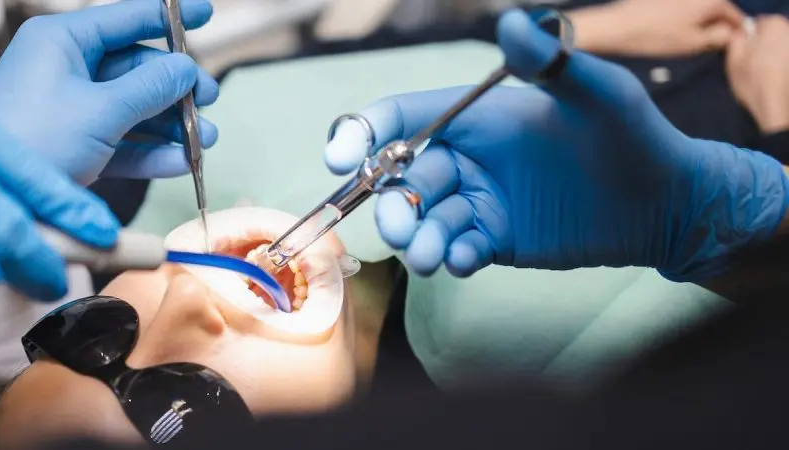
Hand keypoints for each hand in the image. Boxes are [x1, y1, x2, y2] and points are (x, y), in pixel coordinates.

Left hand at [0, 0, 220, 185]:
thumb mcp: (101, 110)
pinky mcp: (73, 146)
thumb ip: (150, 87)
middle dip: (176, 88)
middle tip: (209, 99)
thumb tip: (186, 69)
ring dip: (171, 125)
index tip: (205, 13)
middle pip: (135, 68)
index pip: (125, 18)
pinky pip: (120, 141)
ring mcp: (70, 109)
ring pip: (132, 108)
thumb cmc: (34, 140)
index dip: (169, 17)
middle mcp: (65, 69)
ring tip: (205, 140)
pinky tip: (180, 162)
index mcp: (62, 42)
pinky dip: (150, 152)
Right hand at [324, 10, 787, 279]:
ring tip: (430, 255)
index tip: (337, 157)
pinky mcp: (494, 238)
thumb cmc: (634, 137)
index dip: (362, 132)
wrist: (665, 204)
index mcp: (477, 116)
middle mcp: (469, 156)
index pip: (403, 118)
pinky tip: (465, 261)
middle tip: (403, 228)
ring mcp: (479, 200)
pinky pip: (456, 247)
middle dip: (393, 204)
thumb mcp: (599, 95)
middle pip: (402, 177)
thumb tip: (512, 22)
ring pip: (425, 219)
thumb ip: (552, 64)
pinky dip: (451, 256)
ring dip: (417, 238)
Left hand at [569, 0, 744, 56]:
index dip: (736, 32)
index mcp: (711, 1)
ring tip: (688, 42)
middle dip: (716, 27)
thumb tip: (733, 33)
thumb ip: (719, 38)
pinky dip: (683, 19)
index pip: (734, 15)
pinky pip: (682, 9)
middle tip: (709, 48)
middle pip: (716, 11)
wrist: (617, 26)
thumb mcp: (693, 43)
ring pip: (698, 10)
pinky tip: (671, 33)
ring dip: (699, 24)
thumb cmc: (657, 37)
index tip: (734, 47)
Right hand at [726, 15, 788, 132]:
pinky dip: (781, 66)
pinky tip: (776, 79)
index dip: (748, 37)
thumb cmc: (753, 83)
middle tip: (752, 65)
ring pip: (780, 48)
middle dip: (762, 45)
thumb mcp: (733, 60)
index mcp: (774, 25)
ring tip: (764, 74)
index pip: (758, 23)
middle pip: (772, 34)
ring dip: (773, 56)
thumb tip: (741, 33)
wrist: (777, 108)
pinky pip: (784, 60)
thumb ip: (736, 39)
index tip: (743, 52)